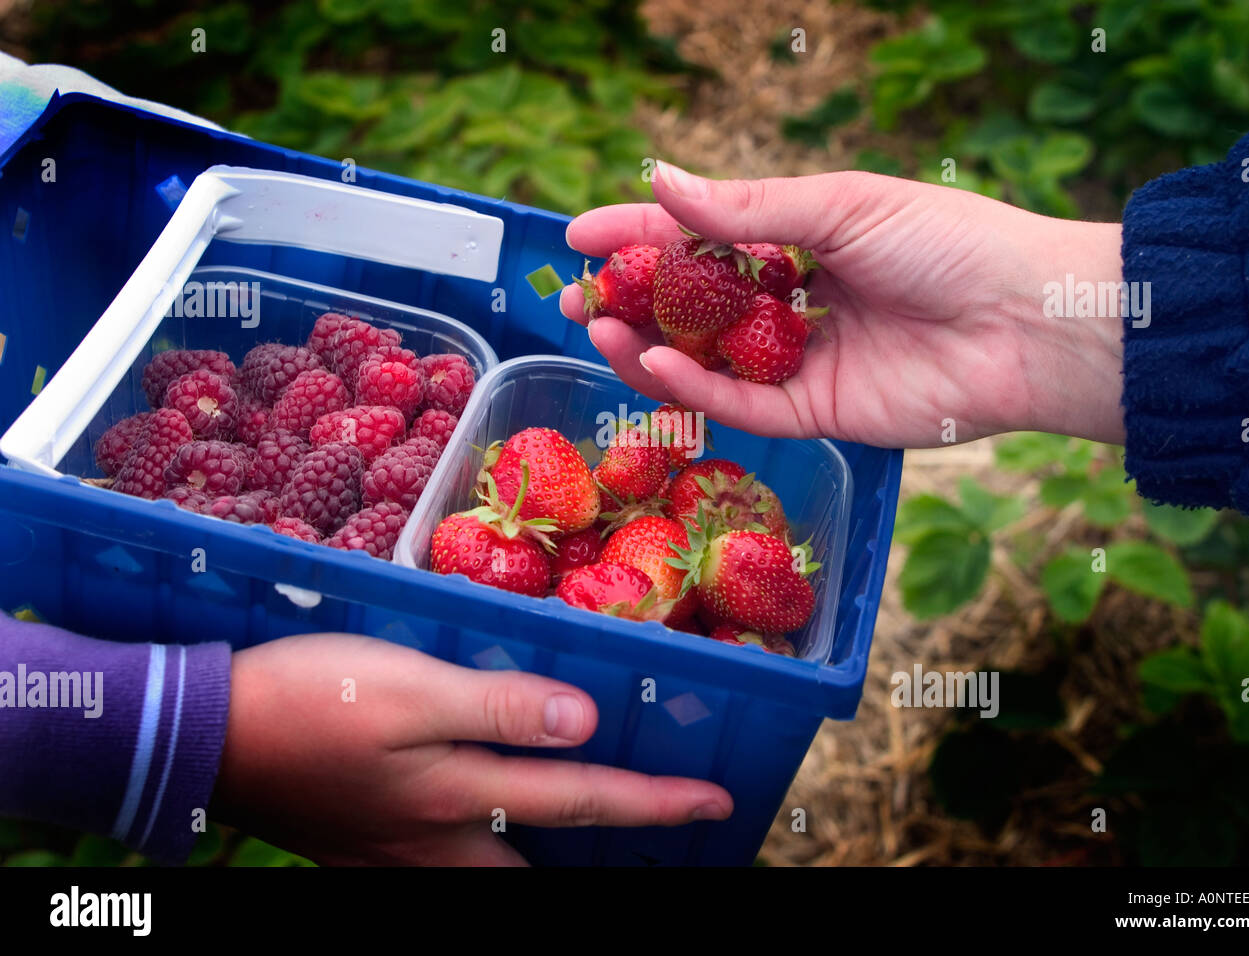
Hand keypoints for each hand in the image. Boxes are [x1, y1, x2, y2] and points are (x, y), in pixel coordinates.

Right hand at [210, 633, 732, 864]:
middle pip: (542, 867)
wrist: (206, 736)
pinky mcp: (364, 848)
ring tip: (583, 838)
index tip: (719, 804)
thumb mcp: (409, 690)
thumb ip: (499, 707)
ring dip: (546, 860)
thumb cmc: (311, 701)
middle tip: (652, 835)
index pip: (584, 801)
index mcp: (461, 797)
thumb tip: (584, 723)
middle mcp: (440, 842)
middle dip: (603, 860)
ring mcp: (399, 855)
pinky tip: (487, 830)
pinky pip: (446, 865)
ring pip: (495, 873)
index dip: (657, 803)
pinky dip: (488, 854)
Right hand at [560, 162, 1125, 446]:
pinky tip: (654, 364)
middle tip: (570, 298)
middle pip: (692, 308)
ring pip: (706, 362)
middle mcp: (793, 304)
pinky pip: (742, 404)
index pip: (700, 238)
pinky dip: (695, 389)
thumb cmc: (947, 243)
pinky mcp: (816, 415)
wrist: (1027, 321)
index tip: (576, 234)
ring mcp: (801, 363)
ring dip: (647, 347)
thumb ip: (746, 208)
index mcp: (801, 242)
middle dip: (629, 301)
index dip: (638, 236)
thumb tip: (660, 183)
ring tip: (597, 326)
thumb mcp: (841, 207)